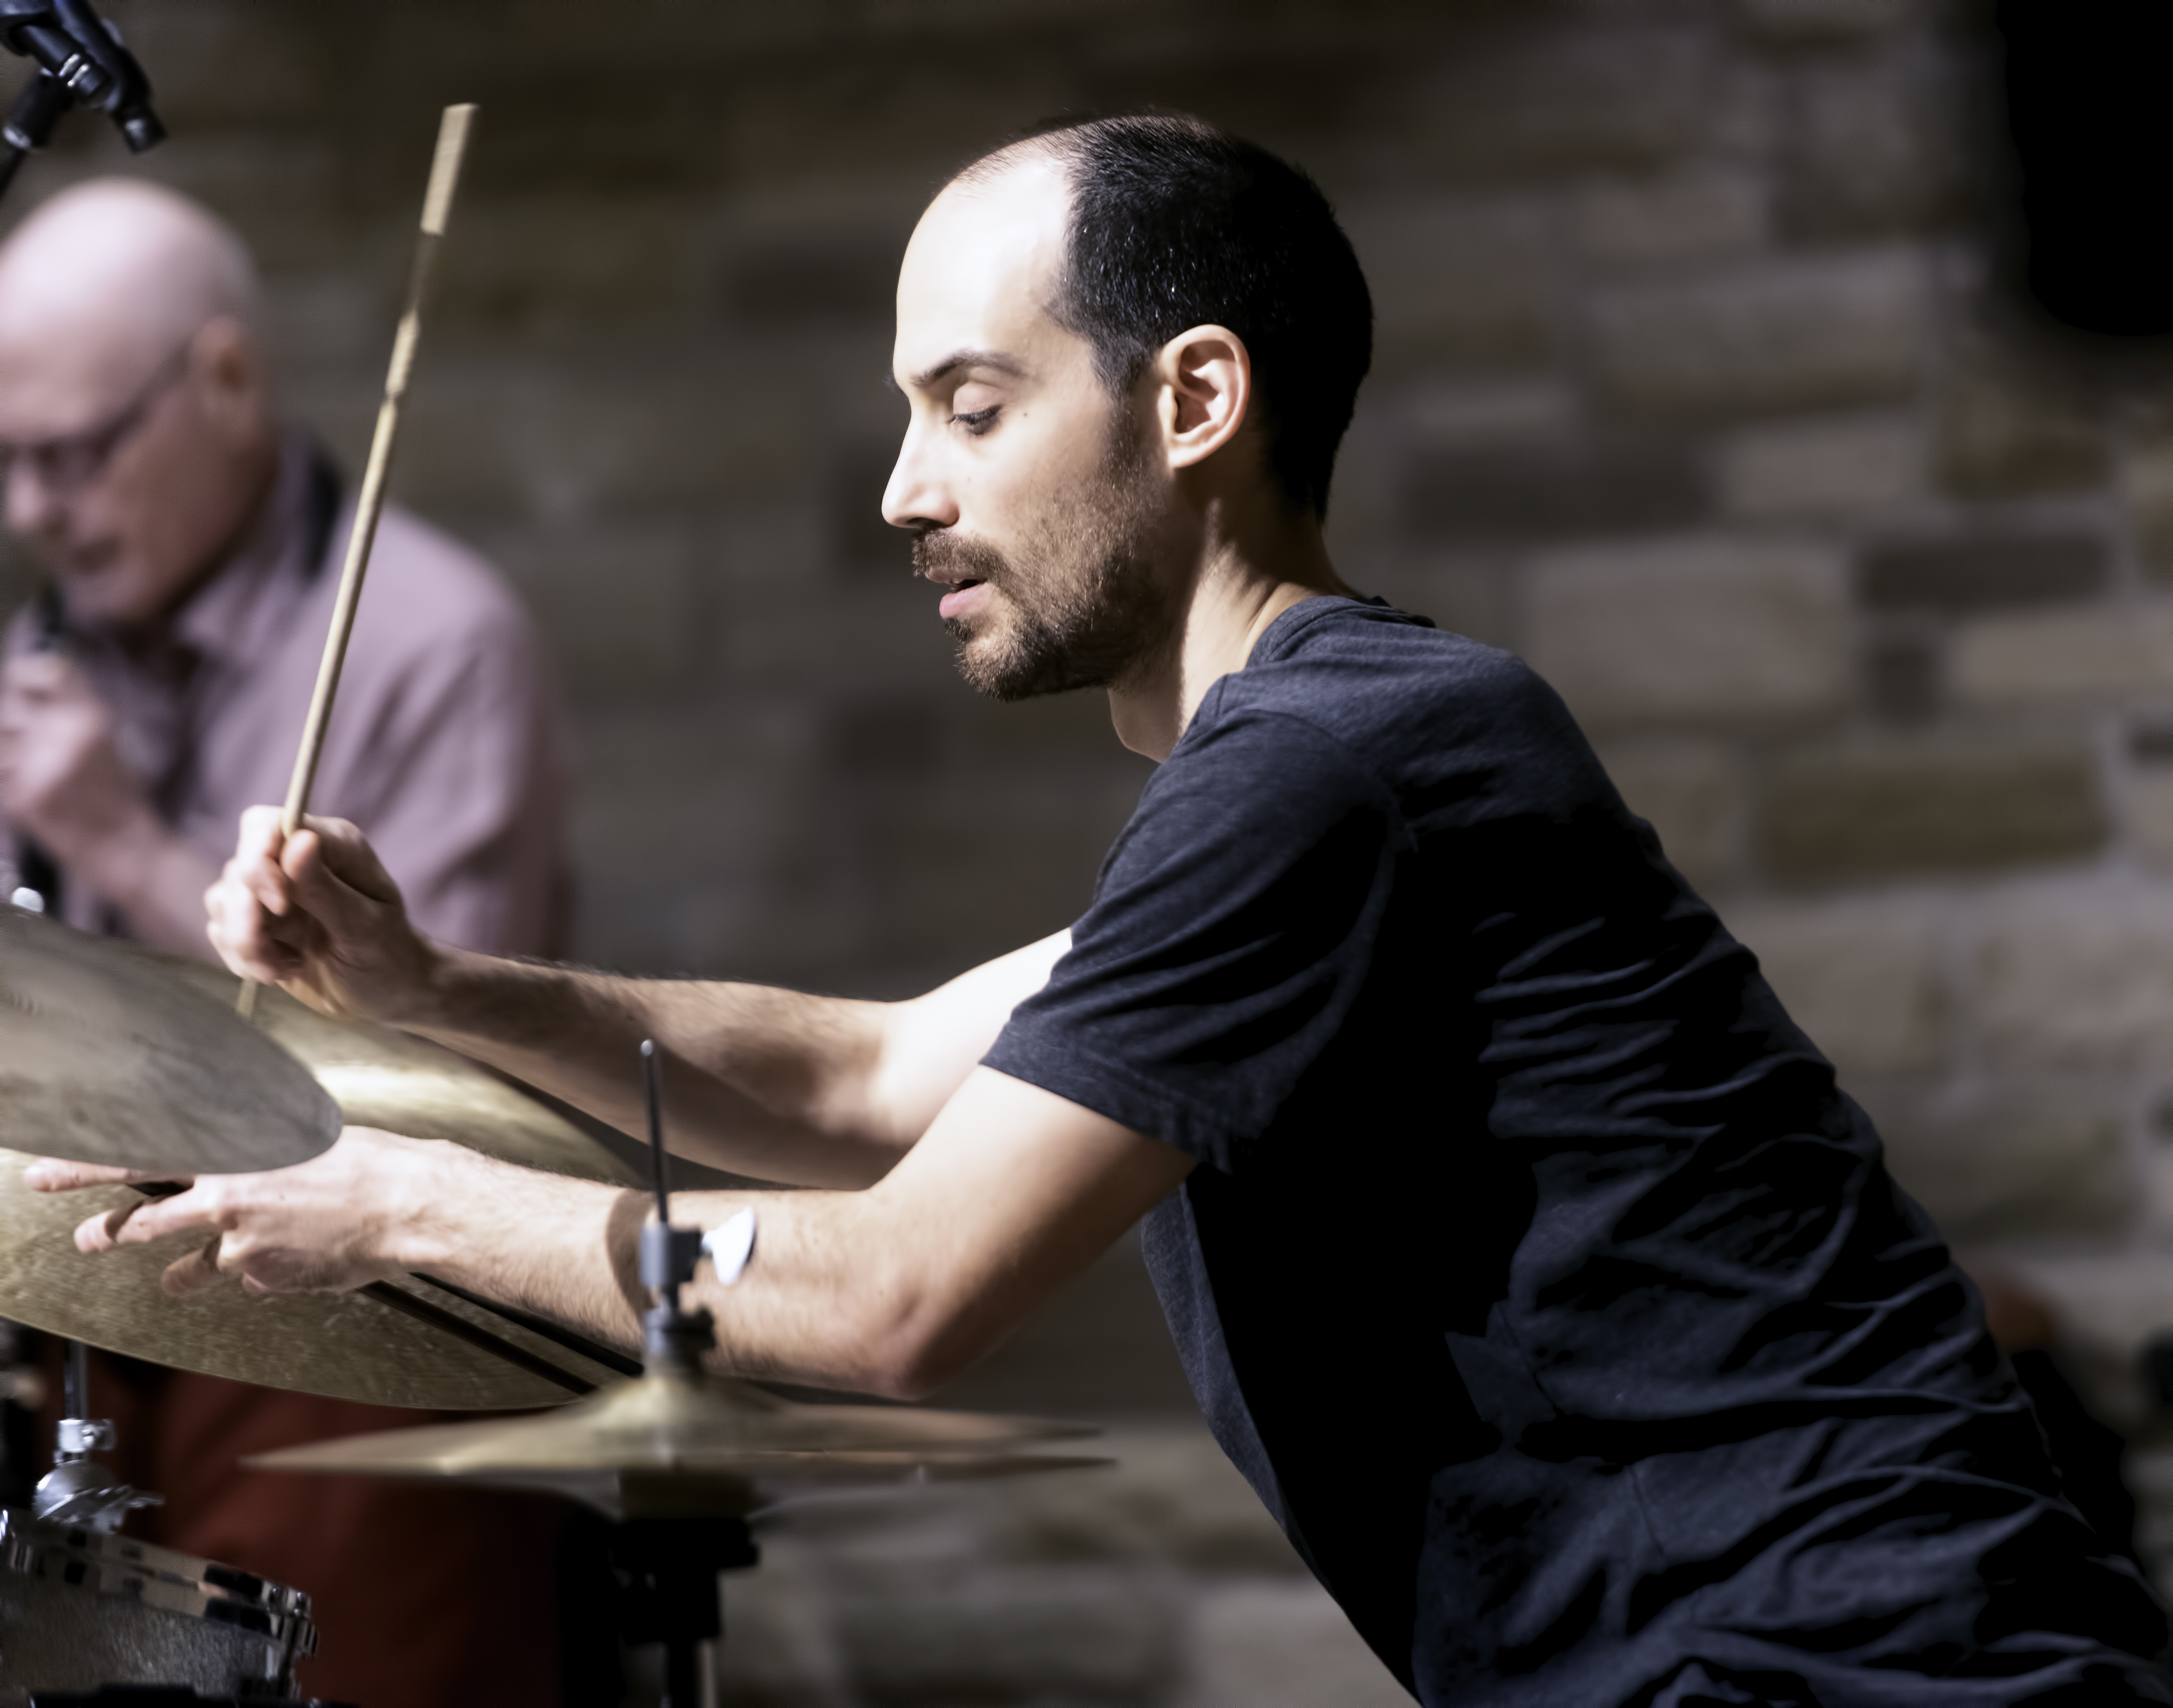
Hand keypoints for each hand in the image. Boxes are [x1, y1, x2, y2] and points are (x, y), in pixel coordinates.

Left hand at [0, 650, 158, 867]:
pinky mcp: (25, 794)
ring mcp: (43, 763)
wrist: (125, 846)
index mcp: (92, 716)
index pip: (48, 670)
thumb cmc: (114, 795)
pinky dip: (8, 783)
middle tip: (30, 749)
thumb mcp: (103, 740)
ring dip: (7, 757)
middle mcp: (67, 732)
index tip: (19, 686)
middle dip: (10, 727)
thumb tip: (22, 691)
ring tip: (32, 775)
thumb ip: (67, 713)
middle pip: (9, 707)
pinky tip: (31, 795)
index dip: (24, 673)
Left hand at [26, 1129, 431, 1297]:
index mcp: (228, 1157)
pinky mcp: (269, 1280)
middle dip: (104, 1234)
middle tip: (84, 1238)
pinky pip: (254, 1279)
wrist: (409, 1203)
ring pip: (192, 1270)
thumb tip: (236, 1159)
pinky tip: (300, 1256)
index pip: (134, 1158)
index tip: (46, 1172)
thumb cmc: (367, 1158)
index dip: (83, 1166)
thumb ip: (258, 1152)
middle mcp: (224, 1202)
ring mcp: (243, 1248)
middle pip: (140, 1223)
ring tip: (176, 1281)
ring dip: (181, 1276)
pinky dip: (268, 1271)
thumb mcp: (302, 1134)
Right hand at [205, 806, 435, 1022]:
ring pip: (224, 899)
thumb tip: (300, 840)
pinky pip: (221, 928)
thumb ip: (325, 888)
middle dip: (246, 917)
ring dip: (245, 943)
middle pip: (238, 866)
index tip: (279, 907)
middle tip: (273, 961)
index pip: (266, 826)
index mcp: (333, 845)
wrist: (386, 991)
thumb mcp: (363, 926)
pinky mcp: (257, 919)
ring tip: (284, 969)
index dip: (259, 863)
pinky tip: (281, 970)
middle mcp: (297, 858)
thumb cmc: (388, 955)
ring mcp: (273, 888)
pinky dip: (243, 956)